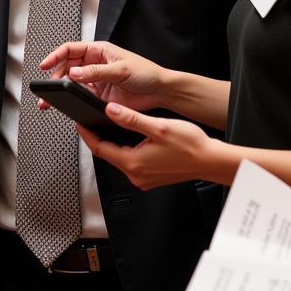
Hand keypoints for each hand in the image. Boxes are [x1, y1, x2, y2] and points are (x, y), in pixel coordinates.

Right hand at [40, 41, 172, 110]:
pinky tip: (67, 104)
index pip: (71, 50)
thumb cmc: (146, 73)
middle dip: (54, 77)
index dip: (55, 56)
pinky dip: (71, 99)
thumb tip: (74, 73)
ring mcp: (96, 80)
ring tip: (50, 100)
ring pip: (71, 83)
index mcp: (99, 51)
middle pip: (67, 67)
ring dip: (61, 90)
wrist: (160, 91)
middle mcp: (95, 64)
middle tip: (48, 88)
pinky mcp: (99, 95)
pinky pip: (80, 95)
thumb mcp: (120, 70)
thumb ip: (96, 72)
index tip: (44, 65)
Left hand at [77, 102, 216, 188]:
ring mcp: (143, 179)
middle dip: (97, 138)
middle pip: (108, 155)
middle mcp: (136, 175)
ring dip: (112, 145)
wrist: (211, 161)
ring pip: (119, 159)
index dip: (87, 134)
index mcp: (134, 163)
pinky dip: (125, 151)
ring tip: (106, 127)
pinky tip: (128, 140)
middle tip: (90, 122)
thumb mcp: (158, 127)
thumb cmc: (191, 146)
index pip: (100, 149)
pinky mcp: (151, 178)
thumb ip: (131, 119)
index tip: (80, 122)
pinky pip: (131, 164)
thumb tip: (110, 111)